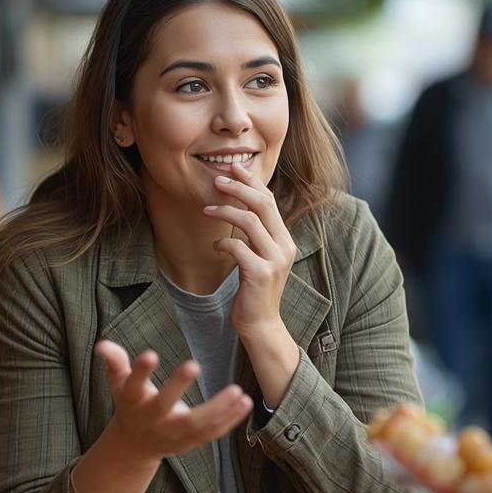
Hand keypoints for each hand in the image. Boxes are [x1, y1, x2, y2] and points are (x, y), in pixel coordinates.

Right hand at [94, 340, 251, 463]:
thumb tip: (101, 344)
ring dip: (218, 409)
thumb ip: (115, 362)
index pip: (134, 384)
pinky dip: (230, 421)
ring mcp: (171, 433)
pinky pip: (211, 433)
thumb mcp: (118, 383)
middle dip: (177, 386)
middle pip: (163, 405)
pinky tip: (245, 404)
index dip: (140, 371)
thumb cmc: (130, 403)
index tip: (150, 353)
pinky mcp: (189, 442)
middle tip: (193, 364)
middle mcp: (152, 418)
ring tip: (238, 392)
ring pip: (194, 424)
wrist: (135, 444)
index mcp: (133, 401)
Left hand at [203, 166, 296, 339]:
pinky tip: (215, 245)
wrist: (261, 324)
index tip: (235, 168)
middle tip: (218, 180)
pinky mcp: (260, 274)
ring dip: (225, 211)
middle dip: (239, 188)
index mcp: (285, 240)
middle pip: (263, 204)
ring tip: (206, 209)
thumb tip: (240, 206)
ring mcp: (275, 261)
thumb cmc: (255, 289)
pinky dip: (223, 242)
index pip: (270, 202)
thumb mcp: (259, 257)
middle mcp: (285, 247)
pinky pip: (238, 247)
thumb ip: (256, 235)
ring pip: (250, 221)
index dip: (252, 182)